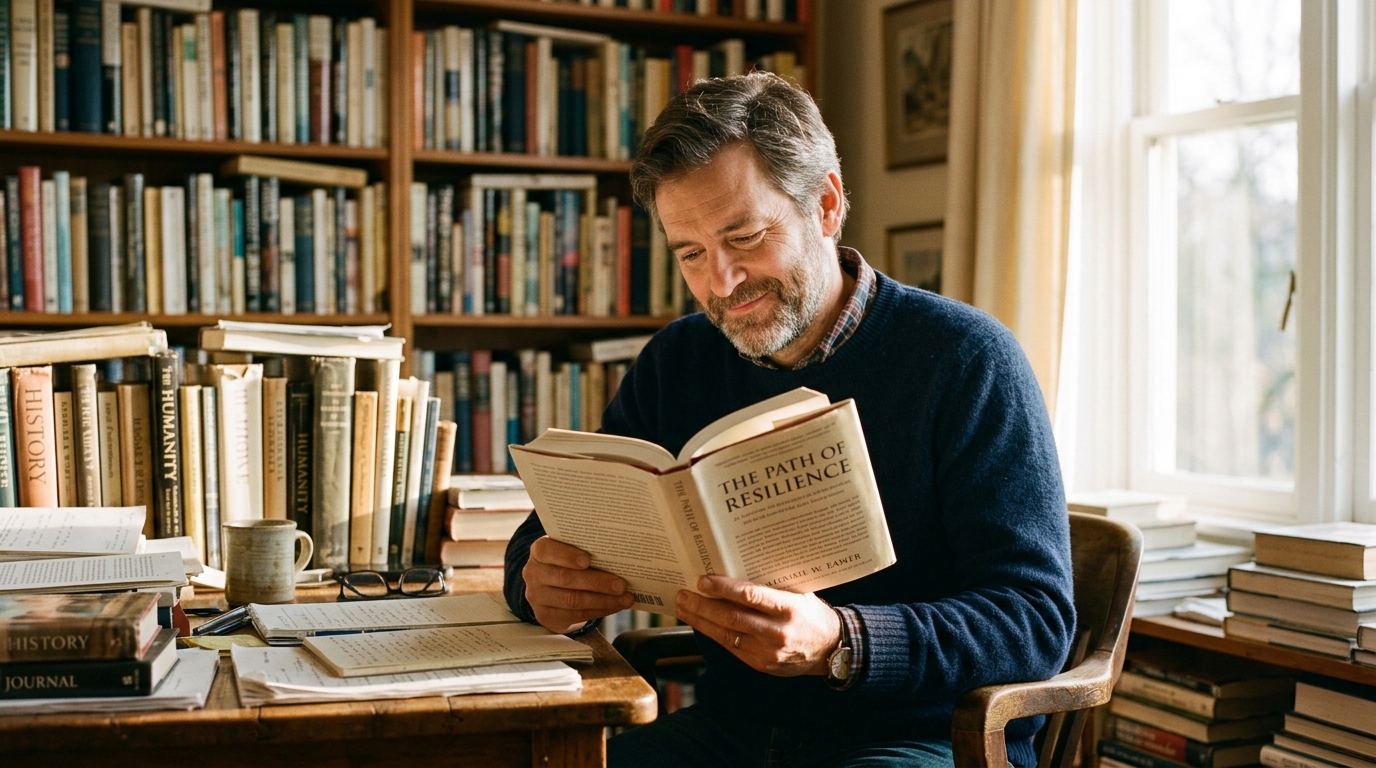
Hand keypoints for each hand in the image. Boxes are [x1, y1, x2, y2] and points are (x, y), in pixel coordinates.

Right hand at [522, 536, 634, 633]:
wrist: (549, 587)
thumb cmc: (566, 562)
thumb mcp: (569, 550)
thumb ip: (584, 548)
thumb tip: (617, 554)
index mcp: (539, 551)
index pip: (546, 550)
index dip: (567, 555)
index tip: (588, 560)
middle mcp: (533, 573)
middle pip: (565, 578)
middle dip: (597, 582)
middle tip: (621, 584)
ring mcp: (537, 597)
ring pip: (572, 600)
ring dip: (603, 600)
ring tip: (625, 598)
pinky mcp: (546, 616)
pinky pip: (575, 615)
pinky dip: (599, 610)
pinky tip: (615, 605)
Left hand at [675, 575, 839, 676]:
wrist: (831, 649)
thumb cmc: (811, 614)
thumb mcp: (798, 593)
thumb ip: (771, 586)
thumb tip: (736, 567)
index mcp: (788, 608)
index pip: (751, 596)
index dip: (724, 588)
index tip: (703, 580)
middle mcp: (776, 631)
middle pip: (731, 617)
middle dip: (702, 605)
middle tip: (683, 593)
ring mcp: (767, 651)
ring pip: (725, 634)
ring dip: (700, 620)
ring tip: (683, 606)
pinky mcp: (761, 664)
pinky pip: (731, 647)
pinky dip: (713, 633)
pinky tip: (700, 623)